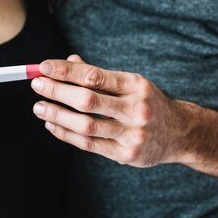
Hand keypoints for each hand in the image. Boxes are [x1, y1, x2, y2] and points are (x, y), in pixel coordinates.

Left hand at [31, 55, 188, 166]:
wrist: (181, 134)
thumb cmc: (148, 102)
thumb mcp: (131, 84)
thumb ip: (100, 75)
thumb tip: (69, 61)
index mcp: (136, 85)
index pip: (95, 76)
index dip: (66, 71)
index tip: (44, 67)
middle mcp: (136, 109)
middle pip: (88, 100)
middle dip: (58, 92)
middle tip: (37, 85)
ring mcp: (132, 134)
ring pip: (86, 125)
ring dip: (58, 116)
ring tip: (39, 108)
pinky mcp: (127, 155)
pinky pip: (90, 145)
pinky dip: (67, 134)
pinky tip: (53, 125)